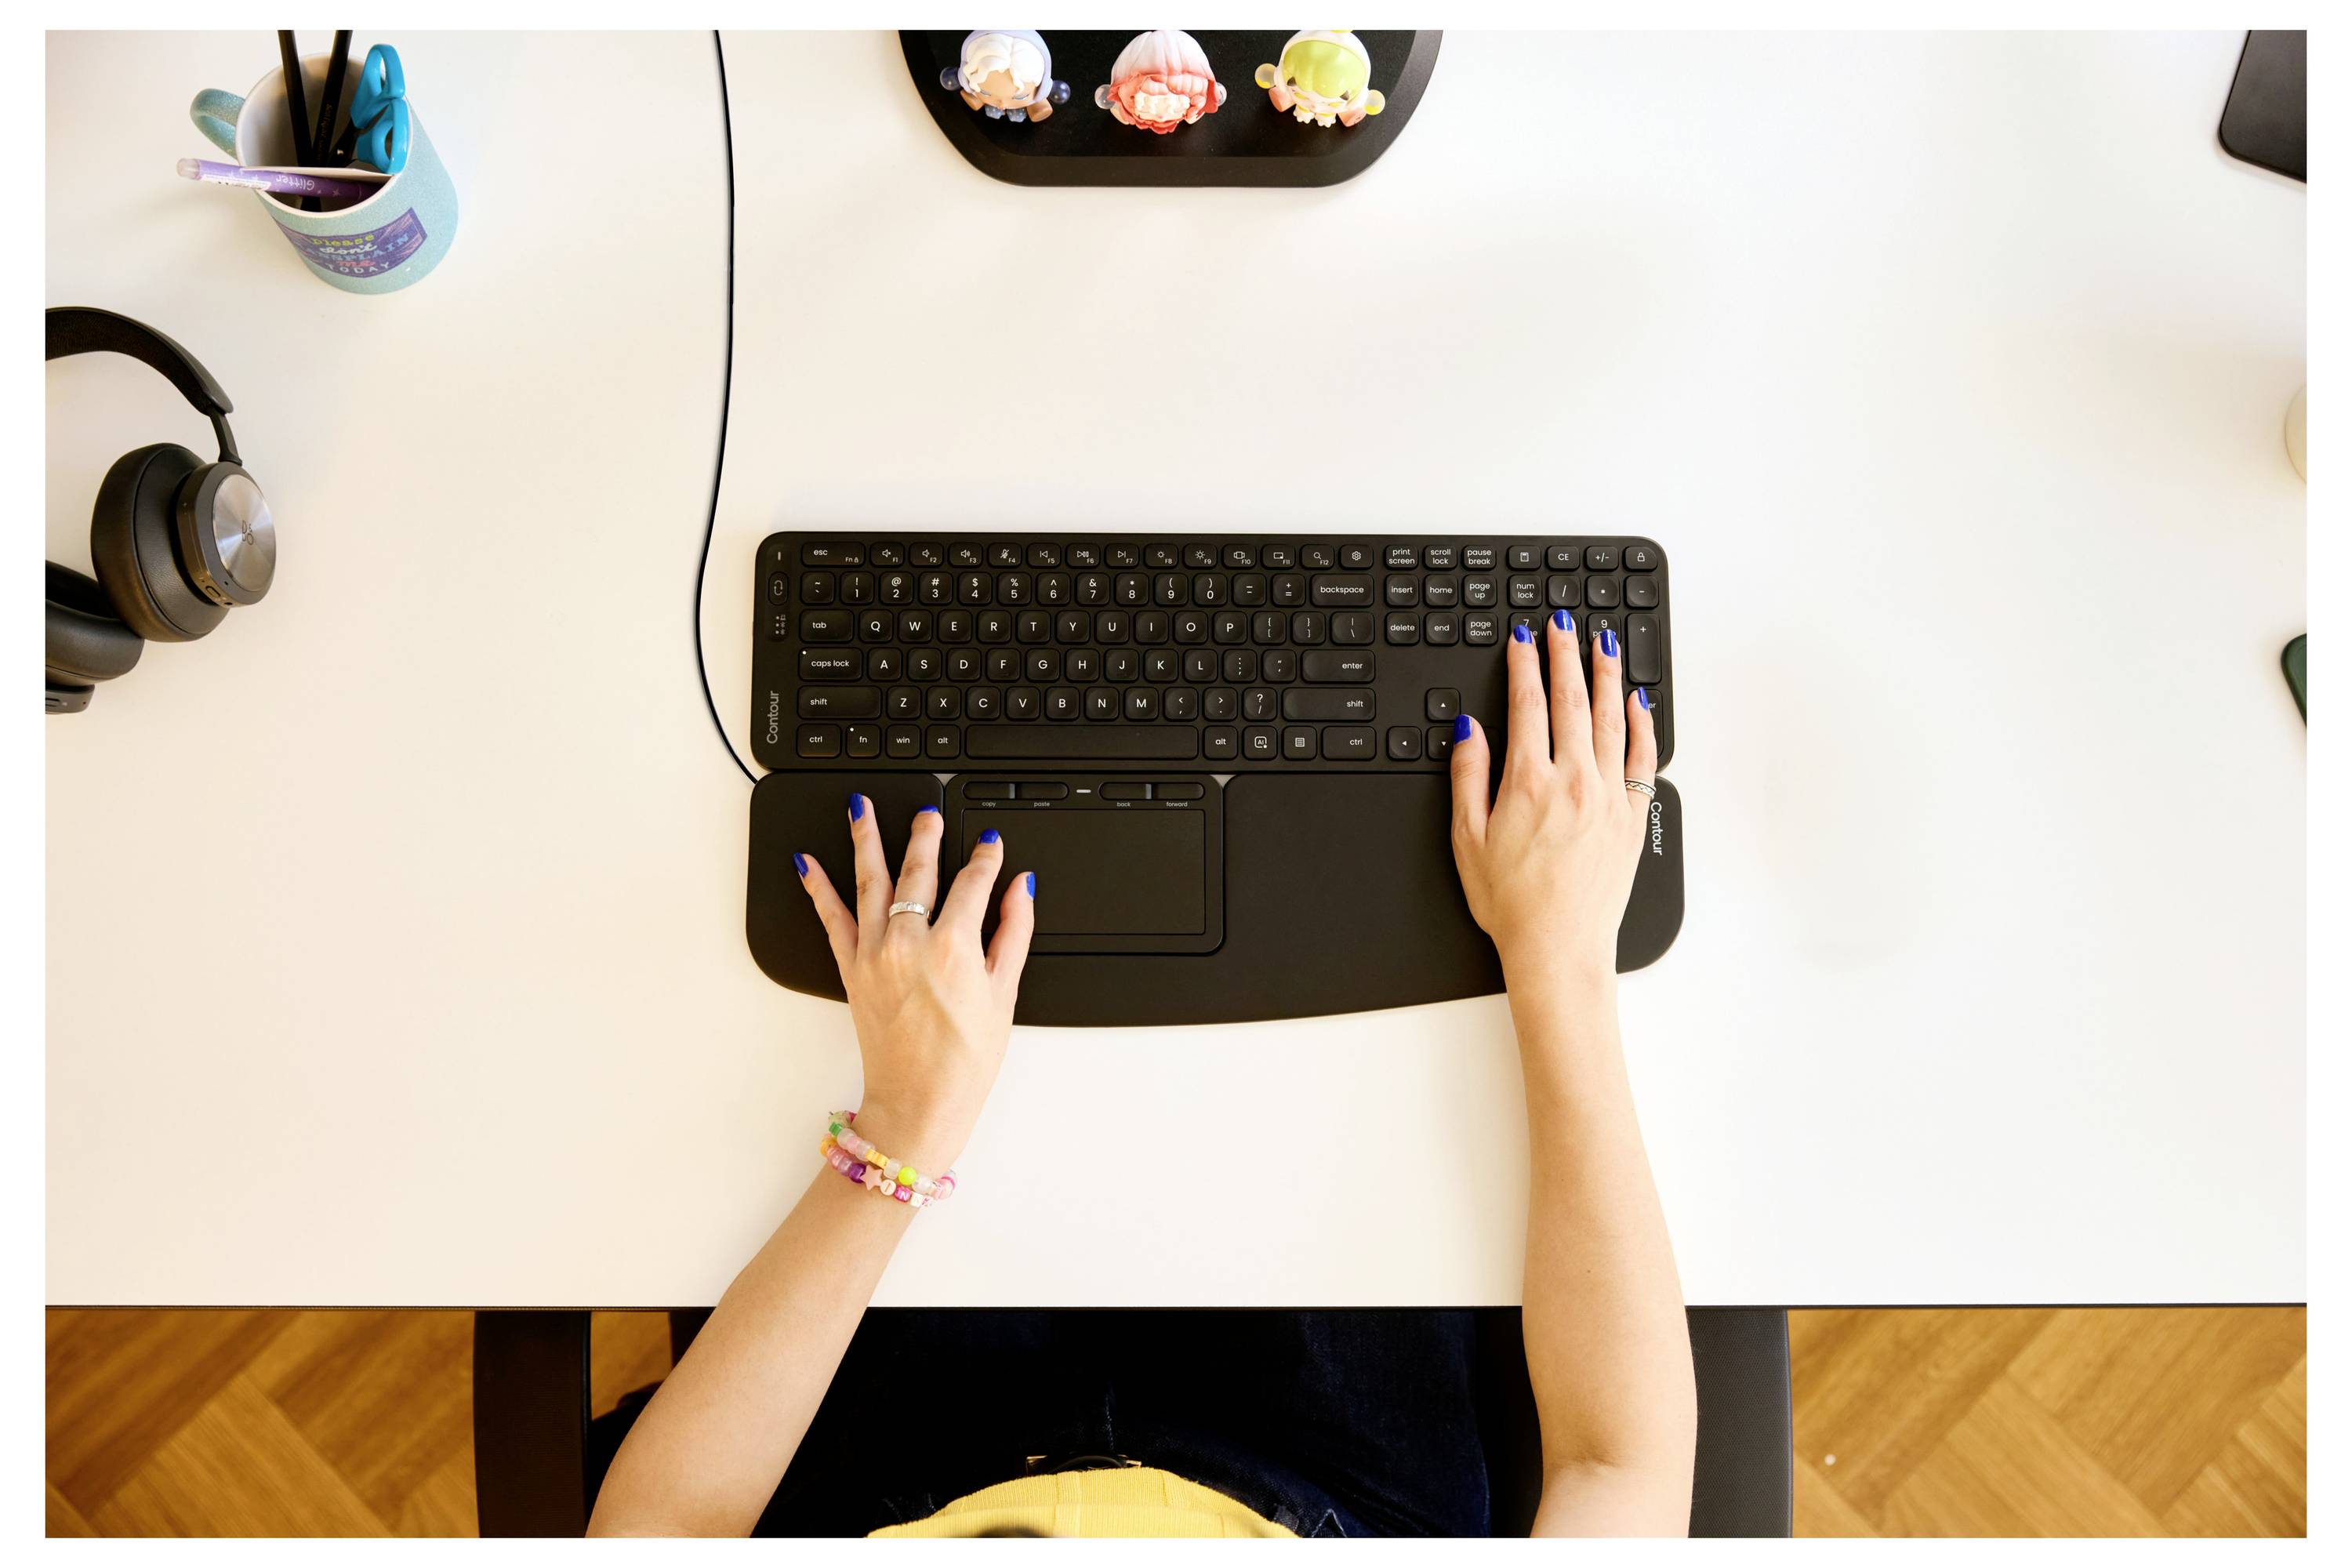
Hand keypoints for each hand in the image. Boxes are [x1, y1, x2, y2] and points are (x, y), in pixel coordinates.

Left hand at [795, 799, 1033, 1174]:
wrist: (918, 1103)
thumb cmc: (964, 1061)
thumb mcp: (1004, 994)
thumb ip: (1013, 932)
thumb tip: (1020, 890)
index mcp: (954, 946)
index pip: (972, 883)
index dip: (985, 859)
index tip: (990, 846)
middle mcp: (908, 942)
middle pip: (917, 871)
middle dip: (925, 835)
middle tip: (928, 812)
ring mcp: (874, 954)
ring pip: (868, 881)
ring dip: (865, 840)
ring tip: (860, 808)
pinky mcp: (851, 970)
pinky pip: (831, 919)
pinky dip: (817, 888)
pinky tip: (807, 863)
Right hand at [1449, 613, 1657, 988]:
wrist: (1559, 948)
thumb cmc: (1512, 903)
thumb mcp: (1467, 839)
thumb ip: (1468, 776)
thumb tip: (1471, 730)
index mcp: (1528, 782)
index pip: (1527, 704)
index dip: (1524, 664)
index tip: (1523, 638)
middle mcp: (1574, 780)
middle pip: (1572, 699)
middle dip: (1566, 654)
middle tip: (1563, 623)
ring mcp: (1610, 796)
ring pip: (1611, 719)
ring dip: (1607, 676)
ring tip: (1604, 645)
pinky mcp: (1634, 818)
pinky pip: (1642, 757)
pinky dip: (1642, 725)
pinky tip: (1638, 703)